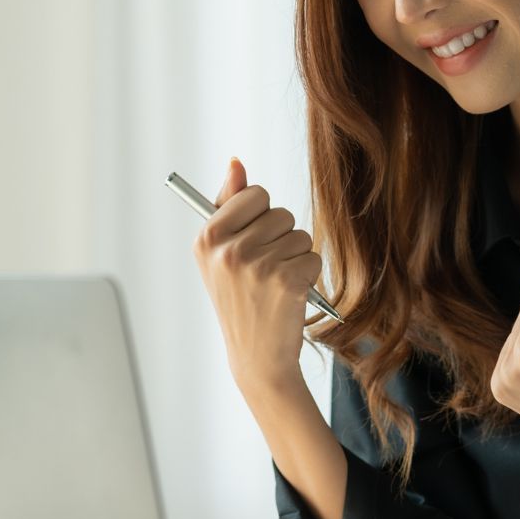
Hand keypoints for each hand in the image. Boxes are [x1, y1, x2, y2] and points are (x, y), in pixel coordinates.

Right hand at [192, 158, 322, 390]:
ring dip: (295, 258)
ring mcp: (256, 265)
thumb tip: (236, 161)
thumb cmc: (240, 300)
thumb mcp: (221, 254)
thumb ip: (229, 204)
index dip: (261, 217)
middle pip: (280, 213)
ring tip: (275, 285)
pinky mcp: (286, 281)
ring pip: (300, 235)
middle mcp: (227, 249)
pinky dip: (308, 276)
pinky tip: (289, 297)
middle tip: (263, 271)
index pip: (255, 194)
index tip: (251, 243)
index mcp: (207, 237)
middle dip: (280, 238)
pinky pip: (312, 257)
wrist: (256, 357)